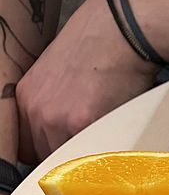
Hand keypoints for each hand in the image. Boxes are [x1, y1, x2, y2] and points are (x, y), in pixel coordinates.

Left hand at [16, 0, 157, 163]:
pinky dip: (103, 153)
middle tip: (89, 152)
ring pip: (70, 159)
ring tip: (104, 143)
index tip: (63, 155)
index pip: (27, 144)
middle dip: (68, 158)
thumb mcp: (59, 75)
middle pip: (46, 155)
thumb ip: (55, 103)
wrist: (116, 34)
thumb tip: (66, 129)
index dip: (48, 153)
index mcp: (28, 97)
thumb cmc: (97, 49)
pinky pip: (91, 153)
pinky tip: (114, 138)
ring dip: (87, 159)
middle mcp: (37, 110)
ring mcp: (57, 119)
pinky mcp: (82, 124)